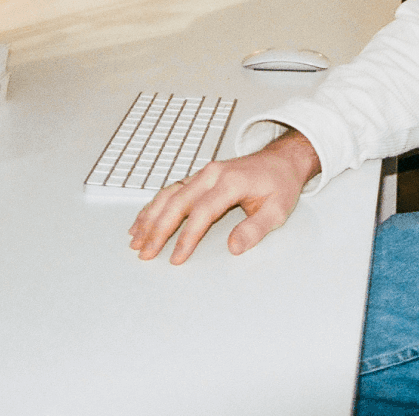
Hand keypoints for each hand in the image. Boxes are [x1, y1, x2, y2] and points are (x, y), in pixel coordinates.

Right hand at [128, 130, 320, 264]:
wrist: (282, 160)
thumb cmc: (280, 185)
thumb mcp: (278, 210)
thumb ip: (255, 229)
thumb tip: (233, 248)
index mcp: (231, 182)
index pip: (203, 211)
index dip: (187, 236)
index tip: (176, 258)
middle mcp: (213, 174)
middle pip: (179, 201)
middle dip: (159, 229)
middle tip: (145, 253)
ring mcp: (205, 173)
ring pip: (170, 194)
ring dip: (151, 216)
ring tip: (136, 240)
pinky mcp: (201, 176)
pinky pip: (173, 189)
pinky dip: (155, 205)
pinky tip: (143, 221)